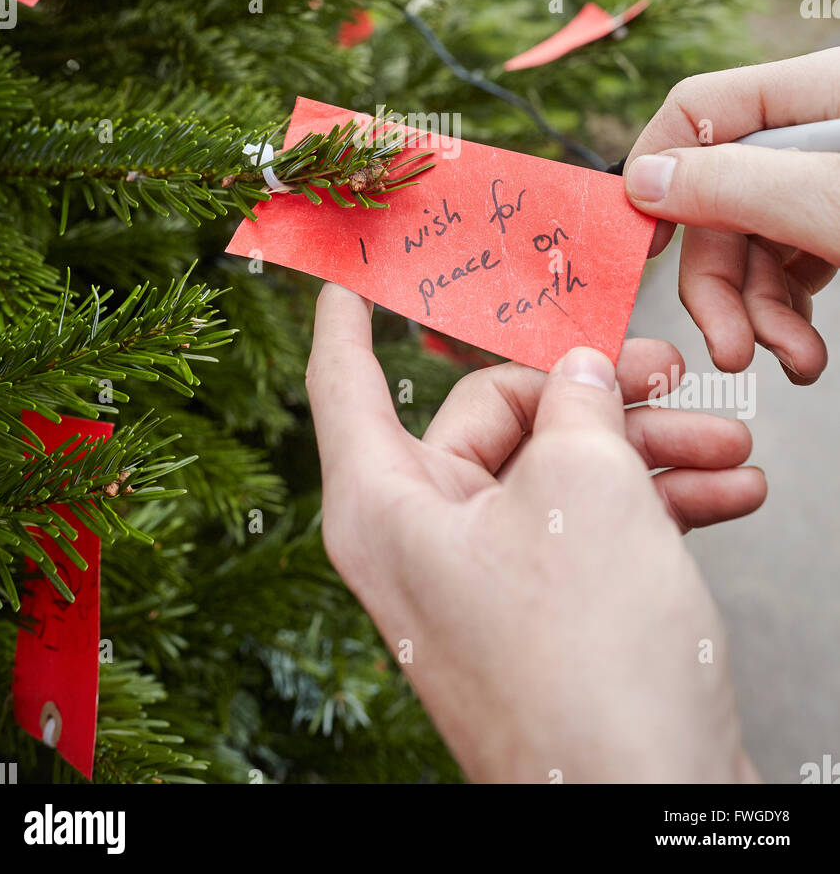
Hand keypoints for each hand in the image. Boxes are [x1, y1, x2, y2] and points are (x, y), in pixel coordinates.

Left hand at [306, 284, 763, 783]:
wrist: (645, 808)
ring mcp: (481, 586)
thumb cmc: (588, 664)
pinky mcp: (539, 621)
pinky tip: (726, 493)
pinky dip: (652, 507)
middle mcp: (421, 542)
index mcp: (387, 504)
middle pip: (492, 418)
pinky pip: (584, 531)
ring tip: (726, 439)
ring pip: (556, 475)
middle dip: (592, 392)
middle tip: (666, 369)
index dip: (349, 312)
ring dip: (646, 451)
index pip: (346, 379)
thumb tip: (581, 373)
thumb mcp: (588, 488)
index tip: (353, 265)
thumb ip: (580, 402)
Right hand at [624, 51, 839, 383]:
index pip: (699, 110)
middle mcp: (818, 131)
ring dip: (761, 312)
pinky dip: (792, 309)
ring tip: (797, 362)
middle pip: (724, 195)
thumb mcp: (836, 201)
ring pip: (760, 240)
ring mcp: (833, 180)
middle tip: (731, 350)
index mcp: (816, 90)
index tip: (640, 246)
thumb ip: (739, 186)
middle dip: (723, 281)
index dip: (657, 173)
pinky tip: (804, 350)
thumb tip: (645, 180)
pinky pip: (798, 259)